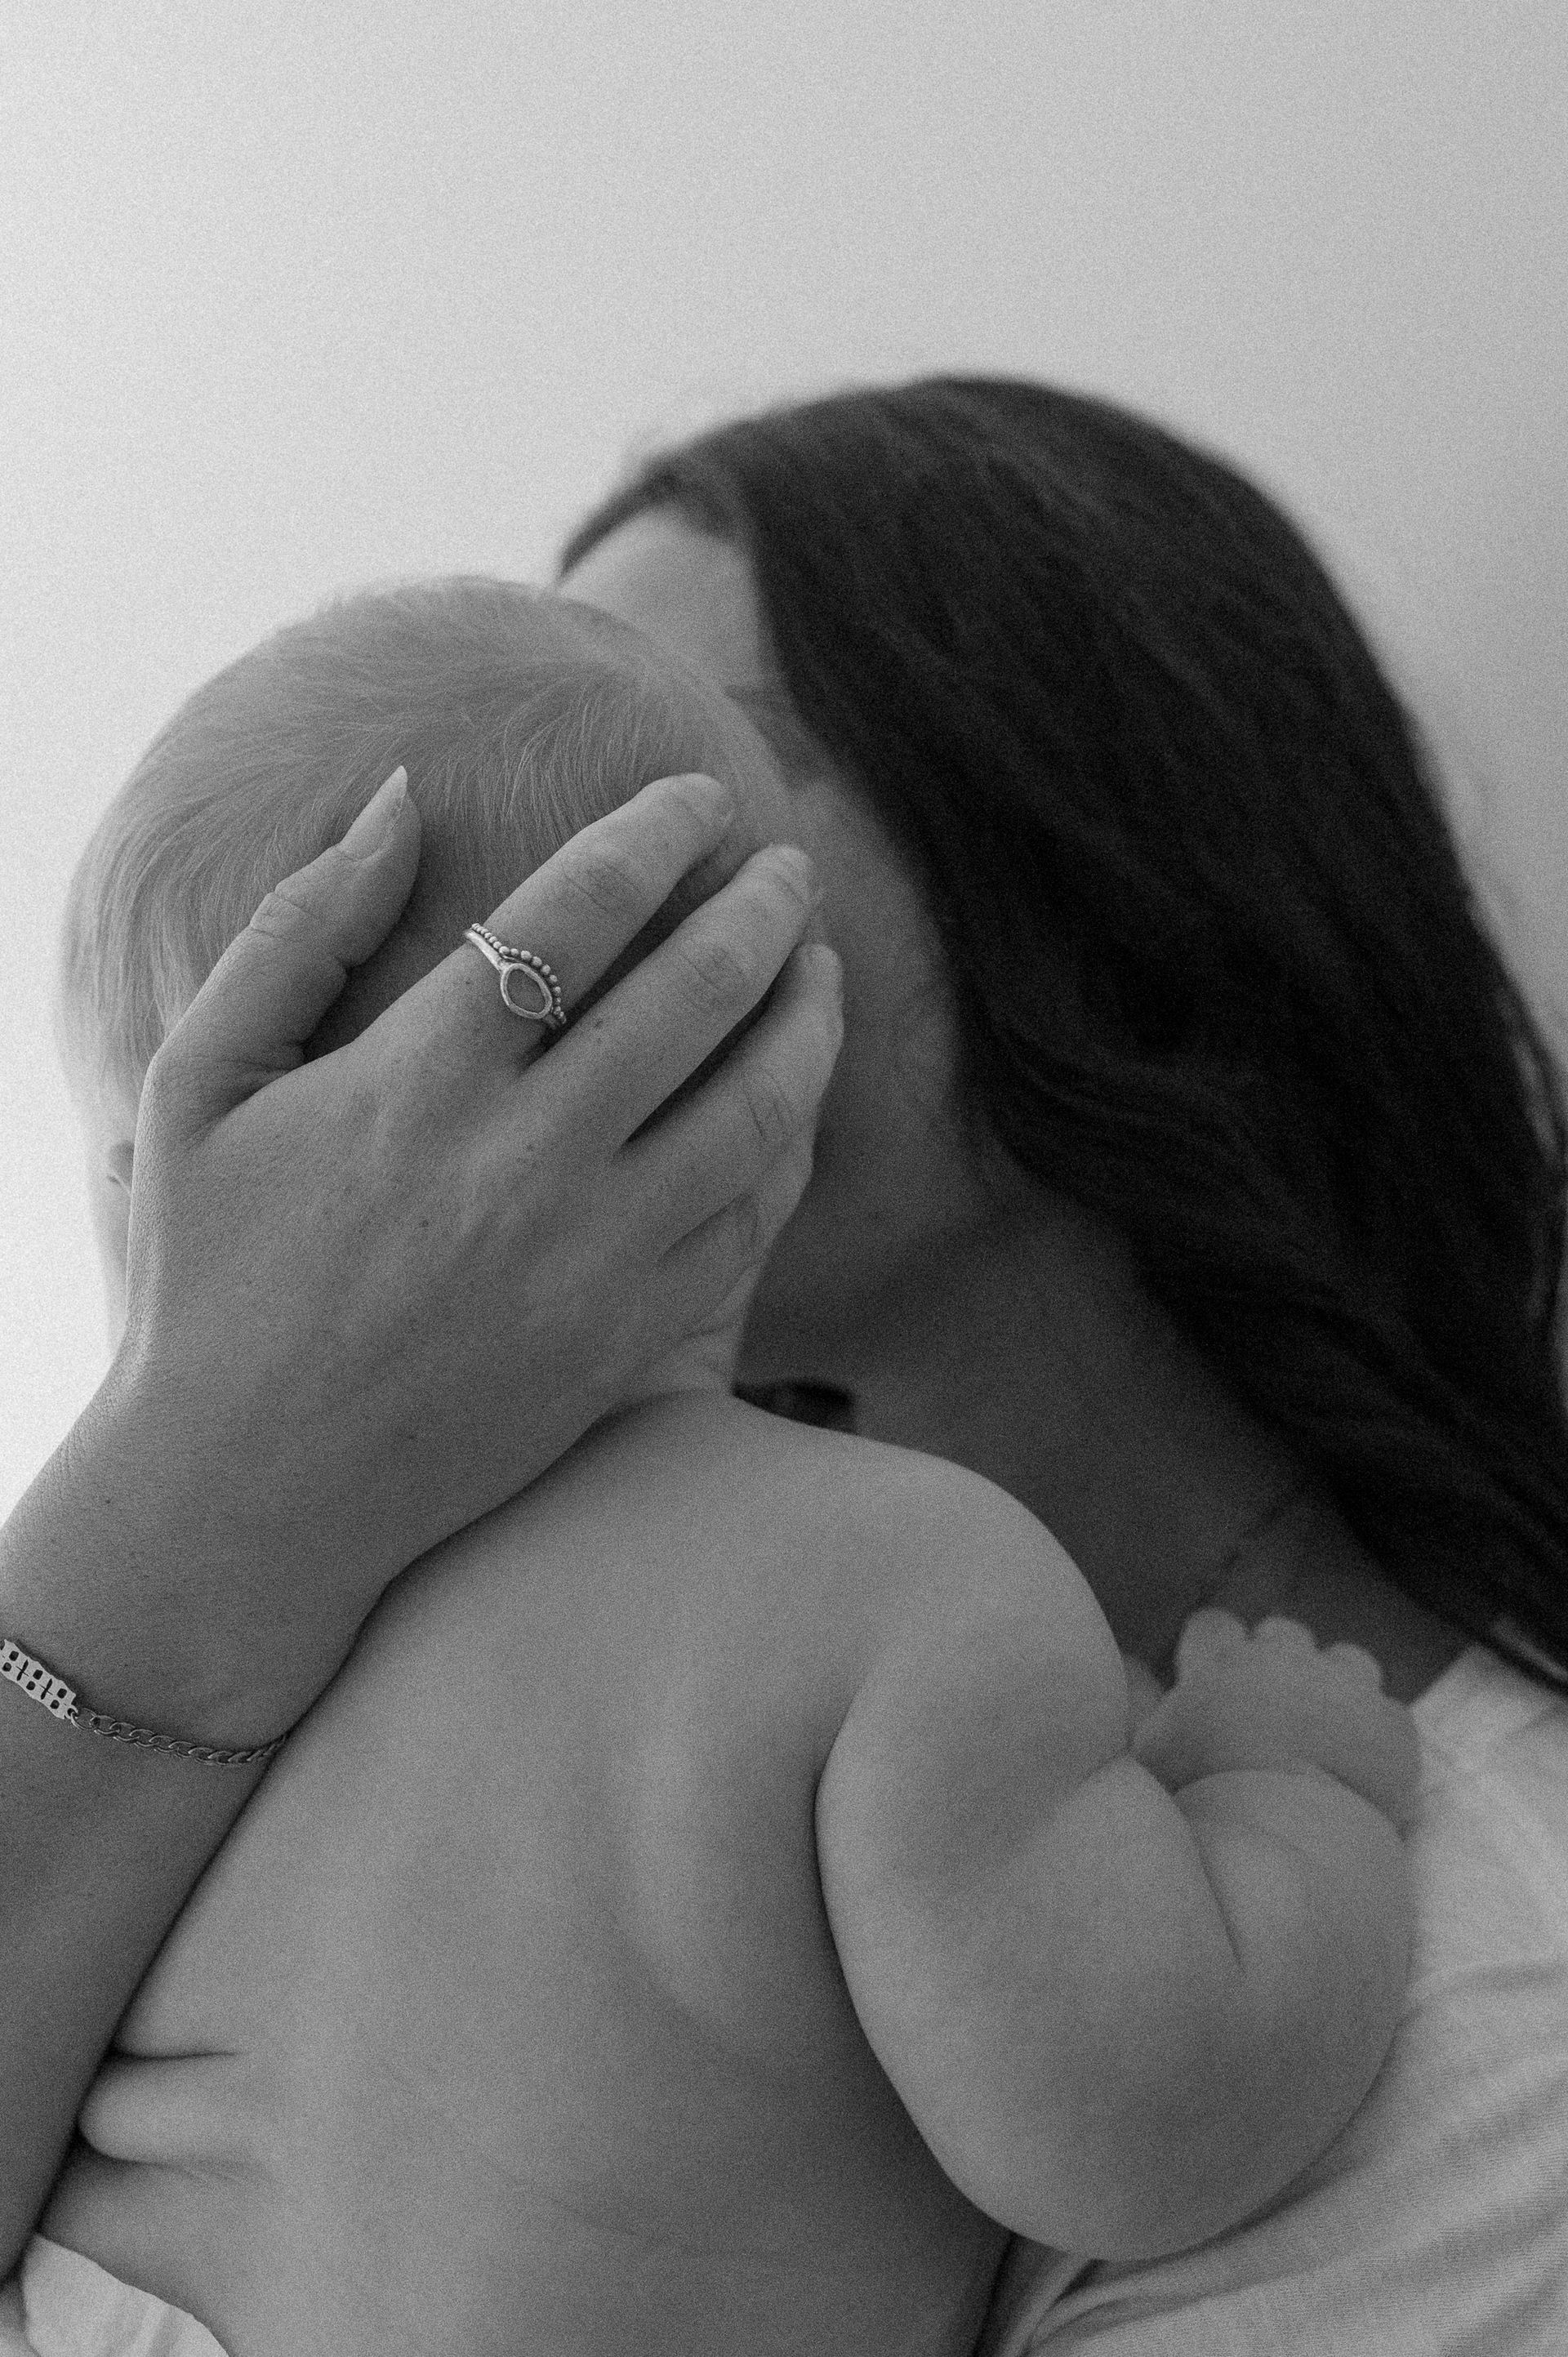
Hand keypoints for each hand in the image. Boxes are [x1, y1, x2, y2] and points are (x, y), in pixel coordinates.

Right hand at [58, 769, 840, 1740]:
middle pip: (695, 995)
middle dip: (763, 909)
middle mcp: (522, 1163)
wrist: (251, 1498)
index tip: (699, 797)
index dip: (654, 836)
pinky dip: (790, 1143)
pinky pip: (749, 1218)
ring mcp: (591, 1259)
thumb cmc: (210, 1280)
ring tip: (822, 965)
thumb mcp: (200, 1086)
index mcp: (415, 1082)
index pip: (575, 914)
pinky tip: (795, 1096)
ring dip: (807, 1019)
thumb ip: (297, 930)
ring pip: (755, 1107)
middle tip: (791, 866)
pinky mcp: (630, 1339)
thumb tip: (396, 798)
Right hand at [1131, 1608, 1419, 1831]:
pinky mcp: (1393, 1726)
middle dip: (1278, 1661)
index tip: (1210, 1680)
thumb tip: (1132, 1662)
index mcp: (1222, 1664)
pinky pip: (1388, 1711)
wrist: (1292, 1841)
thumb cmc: (1206, 1799)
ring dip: (1335, 1686)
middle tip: (1271, 1709)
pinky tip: (1362, 1765)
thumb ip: (1140, 1701)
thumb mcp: (1153, 1751)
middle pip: (1283, 1632)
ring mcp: (1347, 1688)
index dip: (1211, 1650)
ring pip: (1346, 1660)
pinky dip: (1375, 1732)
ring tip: (1326, 1731)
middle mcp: (1287, 1660)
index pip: (1213, 1624)